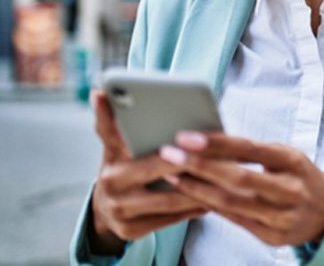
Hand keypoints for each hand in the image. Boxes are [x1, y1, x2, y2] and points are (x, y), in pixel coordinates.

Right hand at [89, 91, 208, 254]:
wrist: (105, 208)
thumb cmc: (121, 165)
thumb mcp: (115, 144)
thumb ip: (112, 121)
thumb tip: (98, 91)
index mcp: (111, 159)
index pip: (131, 142)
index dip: (154, 134)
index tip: (181, 136)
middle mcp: (112, 186)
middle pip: (159, 170)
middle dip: (189, 160)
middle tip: (216, 151)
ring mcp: (122, 212)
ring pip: (170, 199)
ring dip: (199, 188)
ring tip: (225, 174)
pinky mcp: (132, 232)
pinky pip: (171, 219)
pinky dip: (194, 208)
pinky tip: (214, 198)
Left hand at [159, 132, 323, 246]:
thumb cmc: (298, 175)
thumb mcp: (284, 155)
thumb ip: (252, 150)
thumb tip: (208, 140)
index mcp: (292, 161)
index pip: (250, 149)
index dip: (217, 143)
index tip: (188, 136)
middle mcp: (289, 189)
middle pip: (238, 178)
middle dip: (199, 166)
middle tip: (169, 154)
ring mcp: (281, 216)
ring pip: (232, 203)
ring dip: (197, 189)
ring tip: (172, 174)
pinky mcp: (272, 237)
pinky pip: (234, 220)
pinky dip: (210, 206)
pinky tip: (190, 195)